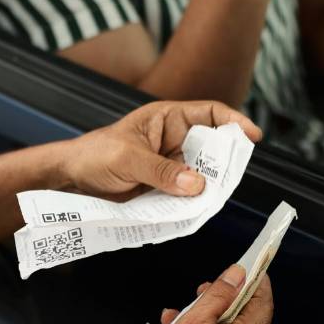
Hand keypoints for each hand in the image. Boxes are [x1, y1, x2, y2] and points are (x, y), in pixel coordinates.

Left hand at [60, 100, 261, 198]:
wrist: (71, 179)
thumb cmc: (94, 155)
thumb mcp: (128, 158)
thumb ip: (162, 170)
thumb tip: (196, 184)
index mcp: (168, 119)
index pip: (210, 113)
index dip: (234, 122)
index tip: (252, 137)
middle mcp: (175, 140)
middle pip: (213, 149)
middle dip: (223, 164)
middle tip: (227, 181)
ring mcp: (171, 165)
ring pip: (202, 175)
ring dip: (208, 188)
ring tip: (209, 200)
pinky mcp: (165, 188)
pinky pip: (187, 195)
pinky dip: (192, 203)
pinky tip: (193, 210)